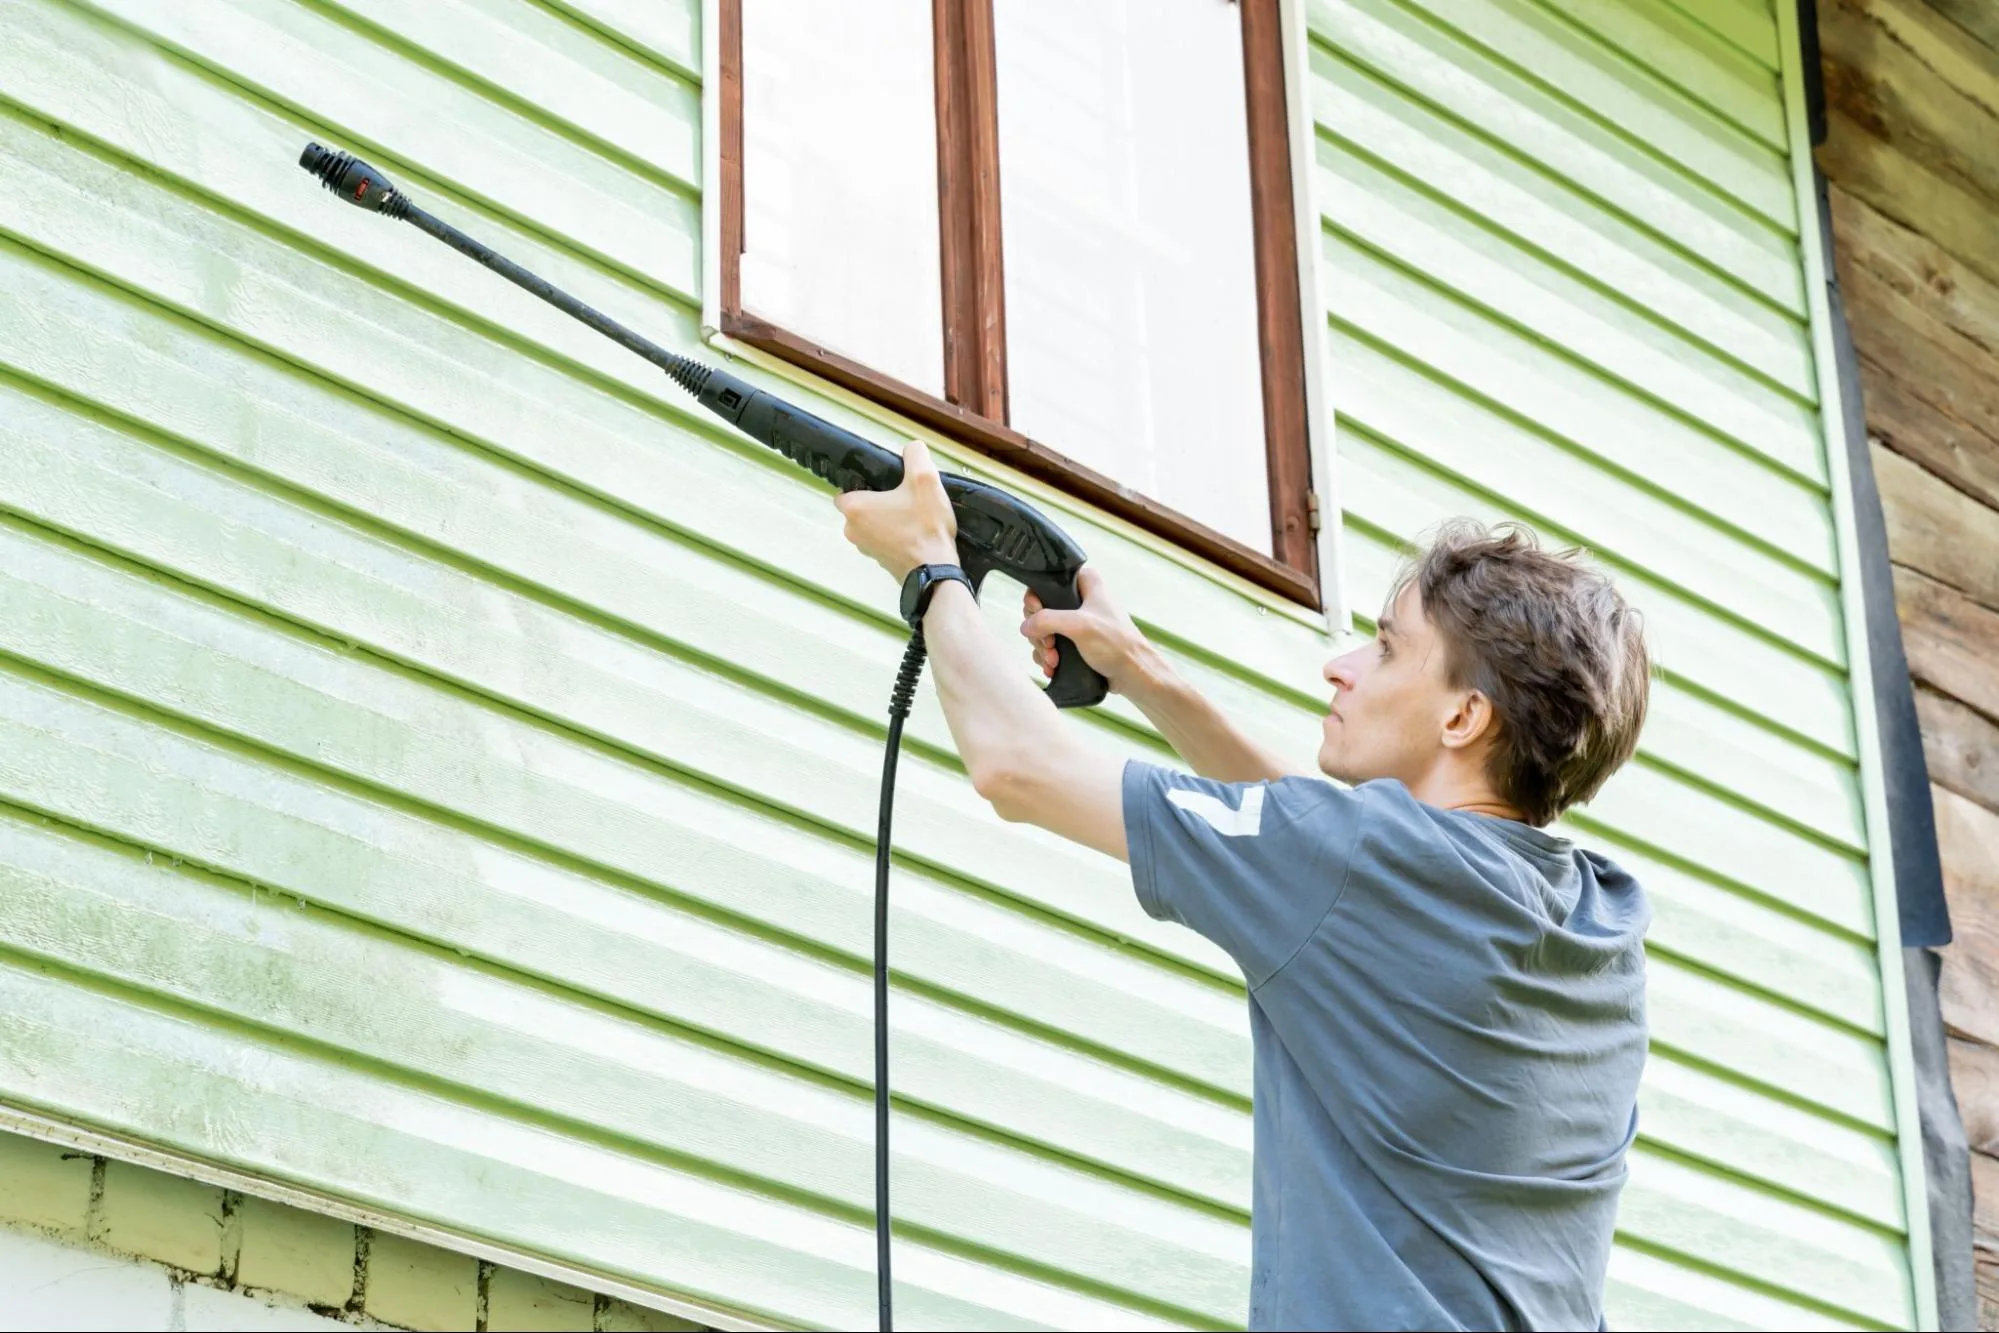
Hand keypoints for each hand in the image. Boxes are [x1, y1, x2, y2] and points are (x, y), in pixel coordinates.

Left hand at [834, 439, 959, 579]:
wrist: (936, 571)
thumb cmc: (925, 525)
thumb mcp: (925, 480)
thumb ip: (916, 455)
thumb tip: (912, 448)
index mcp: (855, 508)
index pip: (845, 490)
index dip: (863, 484)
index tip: (884, 483)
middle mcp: (852, 531)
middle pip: (861, 508)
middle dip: (879, 501)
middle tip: (905, 497)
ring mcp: (866, 550)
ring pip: (872, 525)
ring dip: (887, 519)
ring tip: (914, 514)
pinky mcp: (881, 563)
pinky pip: (884, 541)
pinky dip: (895, 536)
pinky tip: (916, 532)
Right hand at [1020, 566, 1148, 694]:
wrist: (1133, 674)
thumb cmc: (1116, 644)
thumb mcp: (1079, 626)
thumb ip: (1047, 620)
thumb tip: (1025, 626)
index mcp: (1086, 583)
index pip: (1047, 582)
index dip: (1036, 601)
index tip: (1038, 616)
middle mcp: (1081, 598)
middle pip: (1041, 609)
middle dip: (1040, 631)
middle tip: (1049, 644)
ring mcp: (1077, 621)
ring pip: (1043, 629)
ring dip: (1043, 648)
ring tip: (1053, 661)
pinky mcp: (1076, 641)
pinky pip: (1051, 645)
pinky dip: (1048, 656)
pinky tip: (1053, 667)